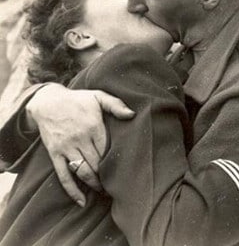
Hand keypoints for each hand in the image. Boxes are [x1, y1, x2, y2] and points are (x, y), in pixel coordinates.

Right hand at [26, 83, 134, 205]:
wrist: (47, 101)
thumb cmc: (77, 99)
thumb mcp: (98, 96)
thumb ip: (116, 104)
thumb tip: (132, 115)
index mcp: (93, 126)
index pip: (109, 149)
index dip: (117, 161)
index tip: (127, 169)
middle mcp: (80, 139)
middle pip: (98, 163)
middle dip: (108, 176)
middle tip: (119, 185)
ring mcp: (66, 148)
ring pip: (83, 171)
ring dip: (95, 184)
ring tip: (105, 192)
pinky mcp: (55, 154)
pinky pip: (63, 175)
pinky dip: (72, 190)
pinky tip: (82, 201)